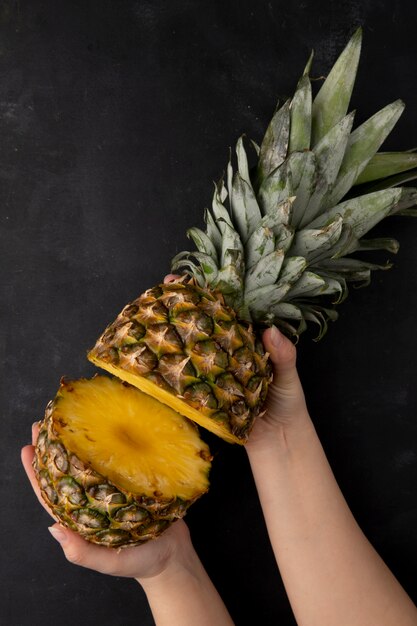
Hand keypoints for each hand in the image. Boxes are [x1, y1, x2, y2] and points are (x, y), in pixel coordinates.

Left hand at [21, 423, 193, 581]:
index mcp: (82, 518)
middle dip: (53, 448)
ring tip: (69, 419)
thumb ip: (82, 552)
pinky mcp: (132, 482)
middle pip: (67, 471)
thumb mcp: (108, 562)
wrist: (175, 557)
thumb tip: (53, 530)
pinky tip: (107, 430)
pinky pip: (117, 461)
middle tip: (43, 423)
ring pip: (90, 463)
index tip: (28, 448)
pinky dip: (109, 445)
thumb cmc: (140, 562)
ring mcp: (112, 489)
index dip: (37, 471)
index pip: (52, 493)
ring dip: (78, 442)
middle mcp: (93, 500)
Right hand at [164, 275, 311, 449]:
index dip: (212, 291)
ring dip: (173, 330)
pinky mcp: (203, 392)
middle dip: (185, 303)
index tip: (196, 276)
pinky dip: (172, 365)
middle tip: (166, 286)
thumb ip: (283, 355)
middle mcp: (227, 350)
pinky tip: (156, 354)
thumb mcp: (288, 376)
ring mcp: (212, 370)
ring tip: (155, 312)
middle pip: (204, 322)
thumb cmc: (287, 403)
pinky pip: (186, 376)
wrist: (279, 440)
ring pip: (191, 345)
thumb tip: (270, 330)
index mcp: (247, 338)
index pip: (229, 309)